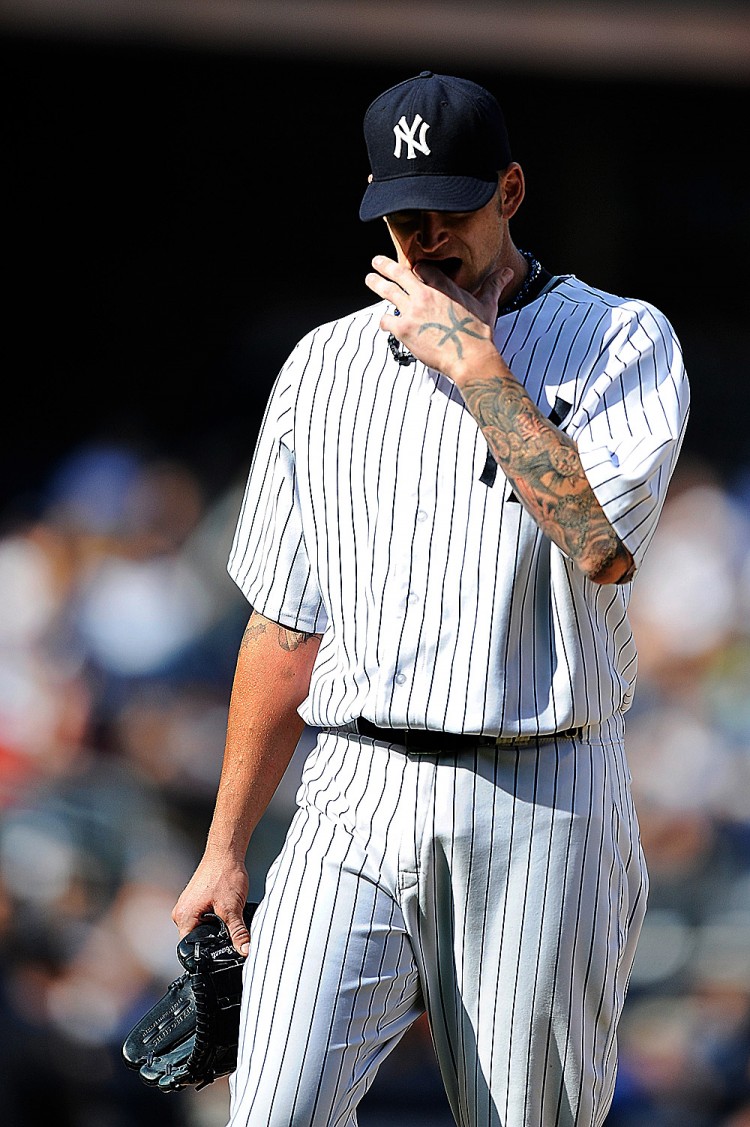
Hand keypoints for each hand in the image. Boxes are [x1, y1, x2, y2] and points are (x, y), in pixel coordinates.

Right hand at [172, 854, 250, 954]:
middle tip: (228, 928)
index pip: (191, 948)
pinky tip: (225, 908)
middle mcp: (181, 912)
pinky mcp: (195, 900)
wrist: (226, 852)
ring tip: (226, 913)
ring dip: (215, 927)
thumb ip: (238, 932)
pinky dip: (216, 917)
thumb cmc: (224, 873)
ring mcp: (188, 905)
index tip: (223, 952)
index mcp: (184, 917)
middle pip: (197, 939)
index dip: (208, 952)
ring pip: (202, 927)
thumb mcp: (233, 908)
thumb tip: (245, 951)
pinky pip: (203, 917)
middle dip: (214, 938)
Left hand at [365, 256, 513, 378]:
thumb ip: (493, 285)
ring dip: (377, 283)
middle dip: (386, 265)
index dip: (418, 269)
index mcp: (443, 286)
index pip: (423, 269)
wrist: (469, 357)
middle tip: (376, 261)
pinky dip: (384, 321)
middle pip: (400, 273)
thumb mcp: (487, 304)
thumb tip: (507, 273)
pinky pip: (386, 320)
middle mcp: (425, 294)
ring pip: (388, 291)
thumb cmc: (479, 332)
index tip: (413, 270)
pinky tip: (383, 323)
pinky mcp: (404, 329)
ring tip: (370, 279)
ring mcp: (412, 310)